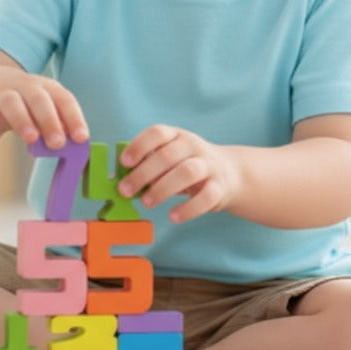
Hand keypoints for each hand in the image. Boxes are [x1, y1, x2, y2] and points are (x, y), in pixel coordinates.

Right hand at [0, 68, 87, 150]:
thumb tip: (75, 145)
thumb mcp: (44, 111)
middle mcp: (25, 87)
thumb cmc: (27, 104)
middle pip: (39, 99)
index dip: (74, 118)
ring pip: (11, 103)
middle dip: (50, 120)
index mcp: (47, 88)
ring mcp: (1, 94)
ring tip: (31, 139)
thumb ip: (58, 125)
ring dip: (22, 120)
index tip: (82, 138)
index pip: (64, 99)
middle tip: (58, 143)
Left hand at [117, 125, 239, 222]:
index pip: (158, 133)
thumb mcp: (169, 159)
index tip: (124, 162)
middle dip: (143, 173)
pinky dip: (188, 208)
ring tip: (147, 203)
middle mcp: (193, 146)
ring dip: (163, 188)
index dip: (140, 145)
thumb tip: (120, 181)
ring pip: (187, 172)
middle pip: (168, 155)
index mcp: (177, 136)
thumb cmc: (187, 165)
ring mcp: (209, 165)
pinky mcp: (220, 187)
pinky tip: (173, 216)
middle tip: (125, 191)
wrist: (230, 172)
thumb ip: (148, 166)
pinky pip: (206, 197)